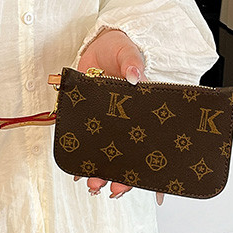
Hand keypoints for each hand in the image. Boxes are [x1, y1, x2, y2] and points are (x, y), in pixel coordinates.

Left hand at [73, 28, 163, 205]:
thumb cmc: (120, 48)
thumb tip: (134, 76)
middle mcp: (127, 121)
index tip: (152, 187)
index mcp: (144, 109)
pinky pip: (86, 140)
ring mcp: (108, 121)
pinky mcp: (88, 116)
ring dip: (102, 170)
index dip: (154, 167)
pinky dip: (83, 156)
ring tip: (93, 183)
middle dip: (123, 176)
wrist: (98, 44)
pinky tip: (79, 169)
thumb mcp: (129, 51)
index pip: (154, 142)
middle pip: (129, 155)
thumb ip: (132, 62)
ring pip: (108, 153)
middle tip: (113, 188)